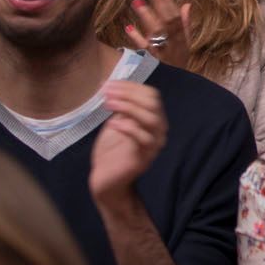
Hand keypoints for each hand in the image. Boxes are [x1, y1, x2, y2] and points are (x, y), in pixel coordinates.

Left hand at [88, 80, 167, 201]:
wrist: (106, 180)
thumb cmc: (111, 151)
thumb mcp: (116, 123)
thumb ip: (121, 108)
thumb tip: (115, 86)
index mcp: (153, 119)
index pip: (151, 95)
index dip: (130, 86)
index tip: (109, 84)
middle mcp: (158, 130)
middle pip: (153, 104)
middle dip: (129, 94)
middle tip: (107, 92)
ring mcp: (153, 145)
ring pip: (152, 119)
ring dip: (129, 107)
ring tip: (108, 104)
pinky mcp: (144, 158)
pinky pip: (142, 139)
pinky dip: (128, 128)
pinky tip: (112, 124)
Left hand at [125, 0, 193, 69]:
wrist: (174, 88)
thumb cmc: (178, 63)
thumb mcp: (185, 45)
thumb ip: (185, 25)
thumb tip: (187, 5)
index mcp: (183, 40)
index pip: (177, 18)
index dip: (168, 3)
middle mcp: (174, 46)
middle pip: (167, 23)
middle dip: (158, 5)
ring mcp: (162, 54)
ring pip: (156, 33)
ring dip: (147, 17)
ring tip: (136, 2)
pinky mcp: (151, 63)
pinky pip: (144, 50)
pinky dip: (137, 39)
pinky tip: (128, 27)